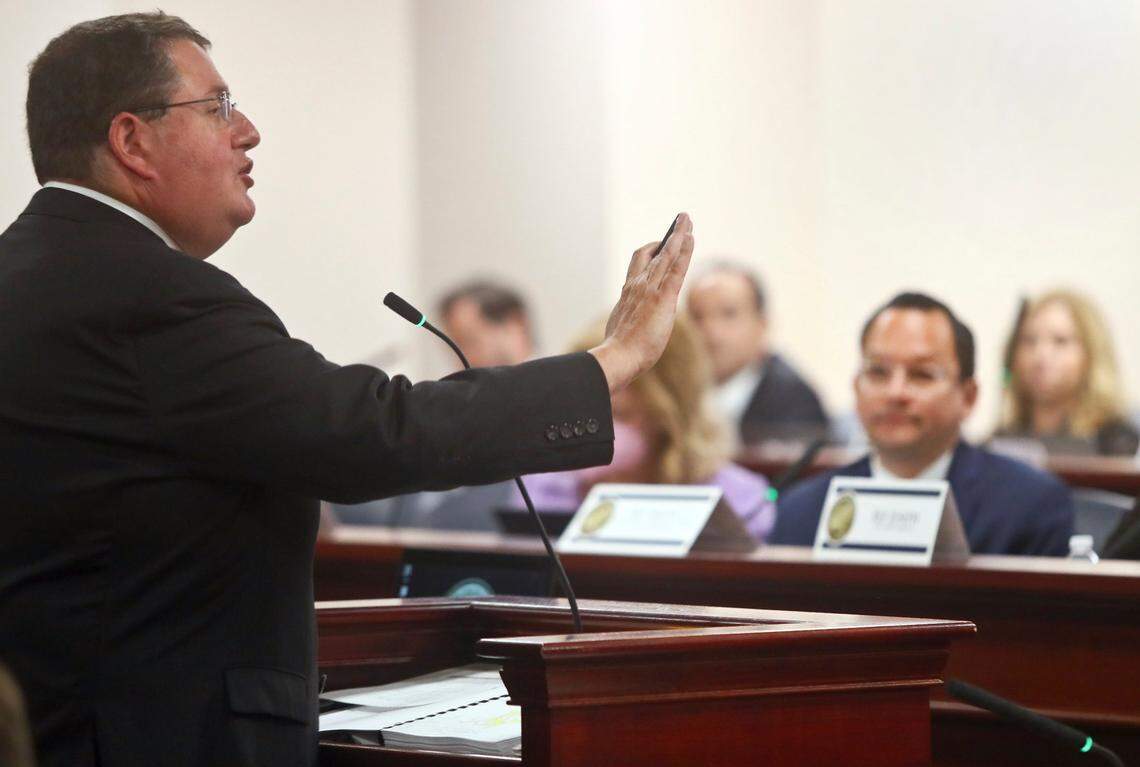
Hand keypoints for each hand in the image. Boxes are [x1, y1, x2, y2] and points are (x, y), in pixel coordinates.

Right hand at [589, 213, 694, 392]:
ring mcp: (650, 289)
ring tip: (687, 220)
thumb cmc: (620, 350)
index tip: (658, 243)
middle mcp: (637, 285)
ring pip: (666, 254)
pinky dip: (684, 250)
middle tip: (679, 222)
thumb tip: (631, 323)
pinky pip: (676, 267)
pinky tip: (691, 238)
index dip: (650, 251)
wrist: (619, 356)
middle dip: (668, 236)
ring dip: (678, 234)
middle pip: (654, 252)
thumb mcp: (622, 328)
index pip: (639, 265)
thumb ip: (630, 318)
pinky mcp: (663, 297)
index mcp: (627, 293)